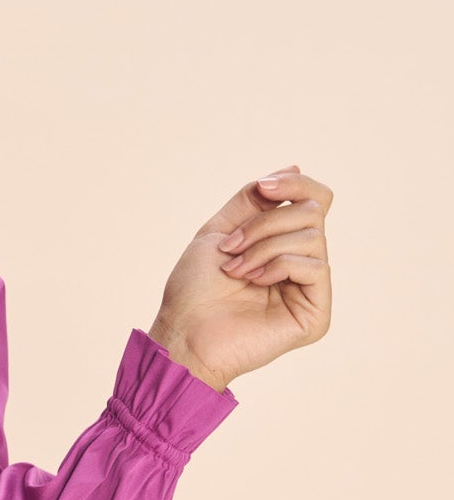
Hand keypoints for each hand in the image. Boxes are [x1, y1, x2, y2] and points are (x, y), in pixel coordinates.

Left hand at [147, 165, 332, 391]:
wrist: (183, 331)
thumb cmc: (194, 289)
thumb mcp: (219, 231)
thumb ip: (253, 200)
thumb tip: (295, 168)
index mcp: (283, 243)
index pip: (315, 200)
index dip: (295, 185)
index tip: (263, 186)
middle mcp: (302, 263)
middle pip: (313, 212)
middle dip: (265, 222)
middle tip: (231, 245)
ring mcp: (311, 289)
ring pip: (313, 237)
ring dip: (264, 246)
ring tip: (235, 269)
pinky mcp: (316, 314)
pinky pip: (315, 266)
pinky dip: (279, 265)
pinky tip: (253, 281)